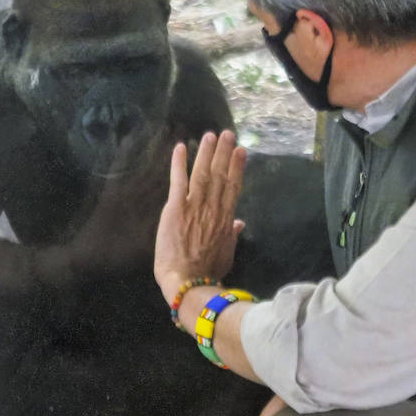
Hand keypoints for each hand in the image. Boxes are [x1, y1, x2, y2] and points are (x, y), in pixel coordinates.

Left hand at [154, 130, 246, 298]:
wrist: (188, 281)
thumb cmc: (208, 272)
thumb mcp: (226, 253)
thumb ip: (232, 235)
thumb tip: (239, 223)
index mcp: (226, 218)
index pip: (233, 186)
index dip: (237, 167)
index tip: (240, 151)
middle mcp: (213, 207)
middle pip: (220, 174)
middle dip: (224, 152)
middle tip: (227, 134)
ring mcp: (194, 206)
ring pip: (202, 173)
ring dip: (206, 152)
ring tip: (210, 135)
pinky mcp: (175, 208)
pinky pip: (178, 181)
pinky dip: (179, 163)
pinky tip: (180, 147)